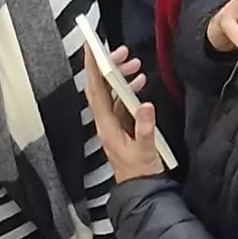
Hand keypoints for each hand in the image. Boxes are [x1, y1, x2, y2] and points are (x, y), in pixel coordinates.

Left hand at [80, 61, 165, 179]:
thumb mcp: (146, 150)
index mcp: (106, 127)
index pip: (96, 91)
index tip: (91, 48)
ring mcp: (113, 124)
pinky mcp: (122, 127)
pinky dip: (128, 89)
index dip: (92, 68)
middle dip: (109, 67)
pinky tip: (138, 82)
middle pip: (101, 88)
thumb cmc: (140, 172)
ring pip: (111, 93)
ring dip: (120, 77)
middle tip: (123, 52)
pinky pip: (121, 102)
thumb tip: (146, 105)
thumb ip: (145, 128)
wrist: (141, 189)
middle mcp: (105, 123)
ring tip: (135, 64)